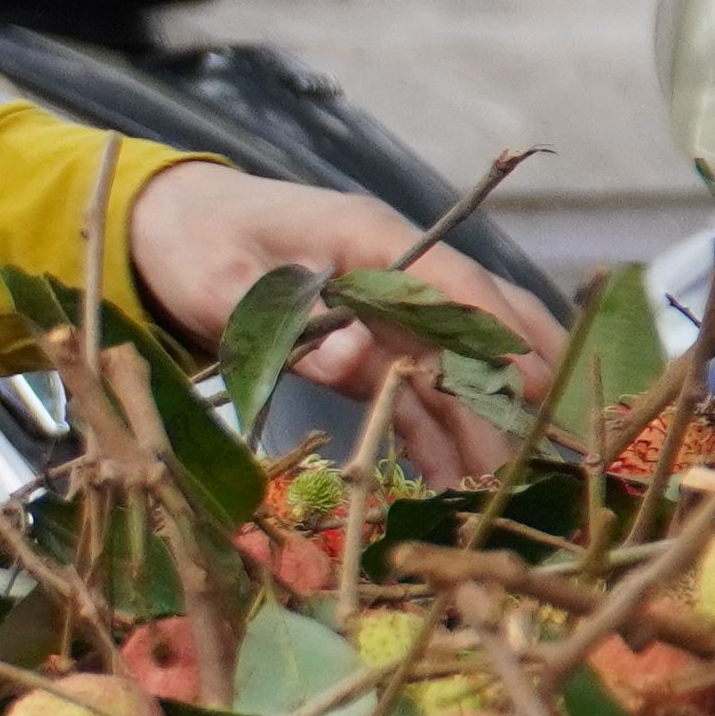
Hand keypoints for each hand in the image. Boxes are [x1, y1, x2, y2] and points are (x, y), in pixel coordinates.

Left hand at [121, 162, 562, 479]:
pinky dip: (434, 434)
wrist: (164, 231)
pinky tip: (452, 484)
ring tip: (502, 484)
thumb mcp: (218, 278)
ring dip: (479, 421)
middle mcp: (392, 273)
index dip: (492, 330)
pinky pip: (413, 392)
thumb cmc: (193, 240)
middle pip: (475, 322)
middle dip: (515, 380)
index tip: (533, 378)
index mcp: (365, 236)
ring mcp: (383, 314)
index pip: (448, 280)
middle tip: (550, 441)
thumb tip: (351, 360)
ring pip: (451, 367)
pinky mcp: (366, 349)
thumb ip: (281, 319)